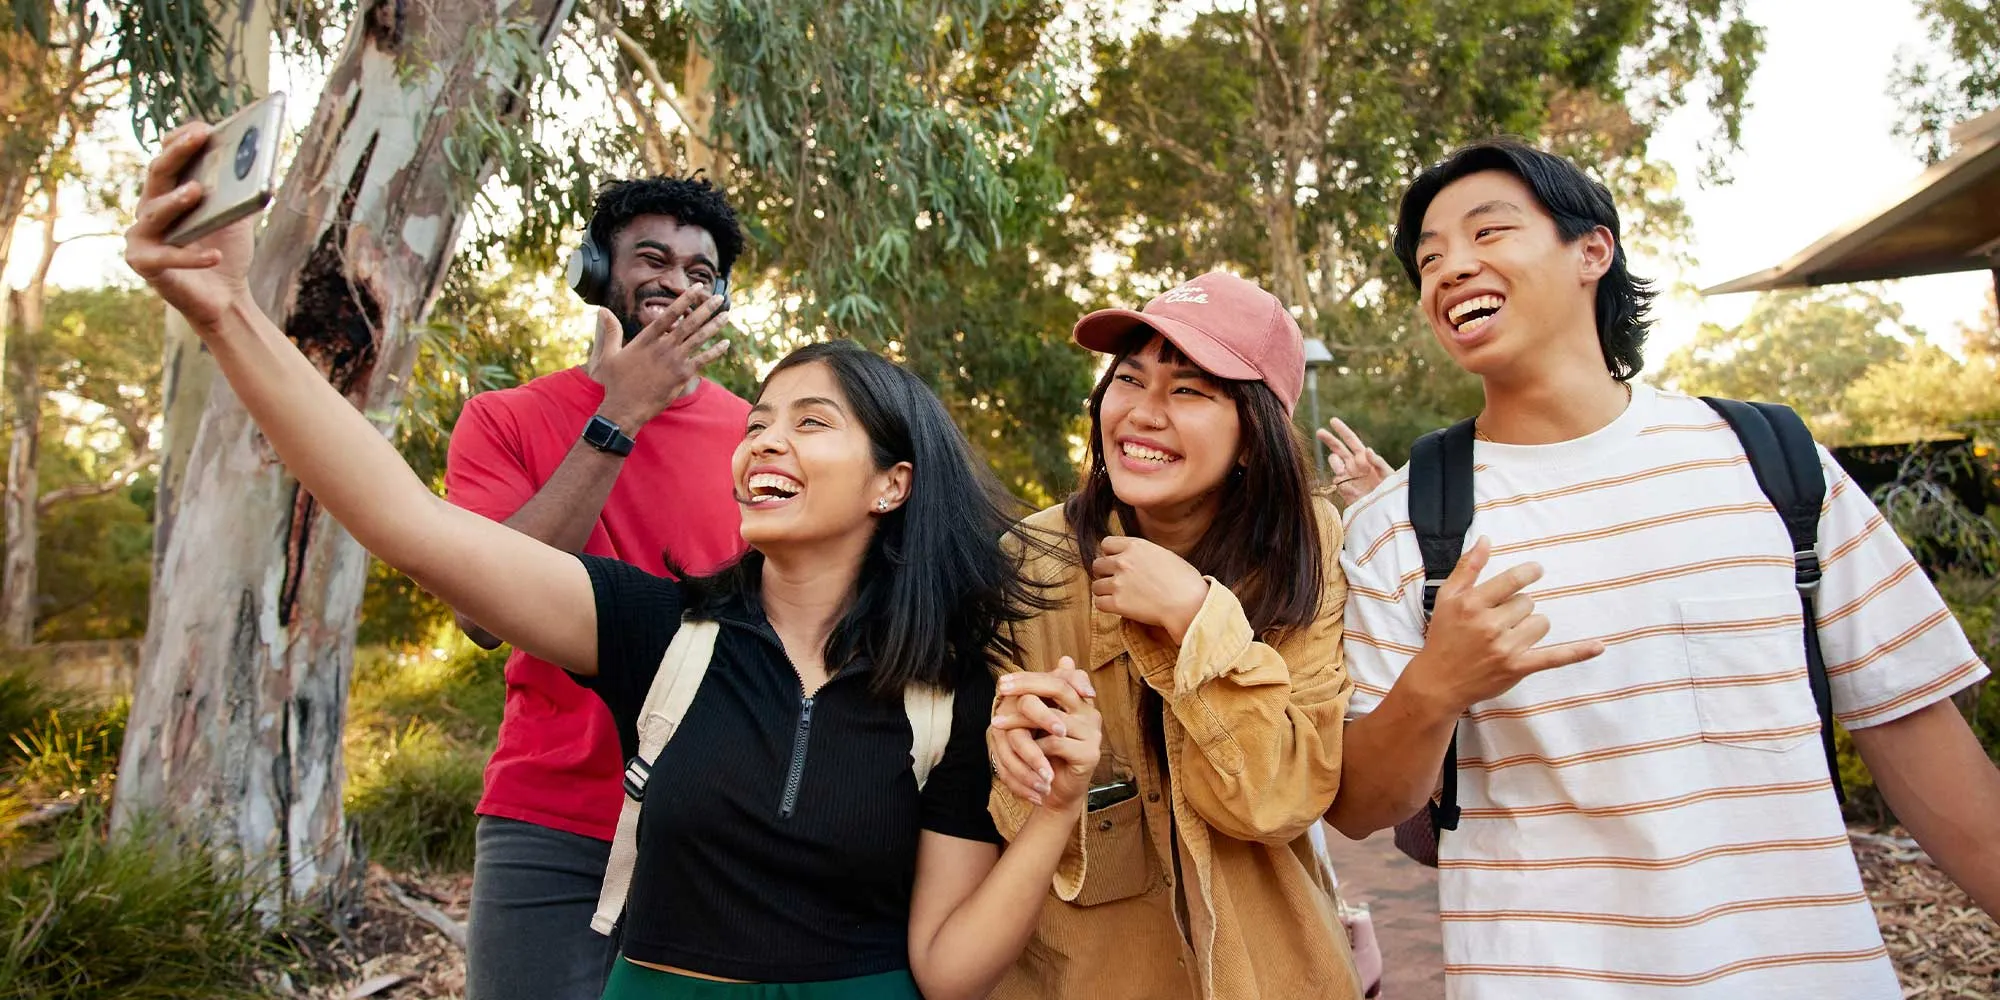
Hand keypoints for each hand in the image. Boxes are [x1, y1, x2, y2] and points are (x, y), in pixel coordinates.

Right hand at [123, 122, 257, 330]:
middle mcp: (149, 206)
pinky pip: (167, 257)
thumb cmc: (226, 249)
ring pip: (155, 211)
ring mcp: (141, 234)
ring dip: (175, 200)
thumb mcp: (236, 215)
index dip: (182, 139)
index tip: (204, 127)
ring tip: (196, 191)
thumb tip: (258, 158)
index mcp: (168, 190)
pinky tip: (215, 254)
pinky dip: (191, 256)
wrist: (223, 296)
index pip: (168, 156)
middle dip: (178, 153)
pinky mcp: (143, 263)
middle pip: (159, 173)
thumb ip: (241, 188)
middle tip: (199, 137)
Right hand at [590, 289, 729, 428]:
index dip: (685, 299)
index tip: (697, 288)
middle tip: (719, 298)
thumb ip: (611, 331)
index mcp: (646, 339)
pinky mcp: (681, 376)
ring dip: (714, 325)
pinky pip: (703, 360)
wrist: (624, 408)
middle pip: (689, 323)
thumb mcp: (609, 354)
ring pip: (699, 339)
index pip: (669, 314)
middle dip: (706, 308)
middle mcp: (662, 347)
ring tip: (726, 314)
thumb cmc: (616, 382)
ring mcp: (673, 361)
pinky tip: (726, 343)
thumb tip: (602, 310)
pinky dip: (715, 351)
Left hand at [988, 660, 1099, 812]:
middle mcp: (1091, 713)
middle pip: (1060, 688)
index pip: (1060, 677)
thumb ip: (1043, 695)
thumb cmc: (1046, 754)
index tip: (1003, 681)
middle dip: (1027, 686)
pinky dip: (1034, 746)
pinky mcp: (1090, 754)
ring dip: (1020, 721)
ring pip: (1053, 718)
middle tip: (1000, 691)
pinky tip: (1018, 750)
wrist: (1055, 792)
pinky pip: (1056, 743)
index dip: (1032, 677)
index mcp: (1080, 702)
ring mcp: (1093, 733)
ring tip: (997, 724)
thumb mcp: (1039, 722)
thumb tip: (1061, 658)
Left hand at [1090, 536, 1207, 643]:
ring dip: (1105, 591)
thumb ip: (1144, 554)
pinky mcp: (1117, 603)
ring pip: (1096, 585)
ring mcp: (1118, 582)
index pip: (1106, 544)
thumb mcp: (1165, 555)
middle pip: (1098, 564)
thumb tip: (1135, 559)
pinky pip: (1099, 603)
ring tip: (1120, 596)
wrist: (1189, 604)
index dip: (1110, 554)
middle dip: (1105, 573)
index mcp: (1136, 546)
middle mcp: (1123, 561)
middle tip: (1118, 582)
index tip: (1118, 563)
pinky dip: (1106, 606)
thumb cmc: (1185, 581)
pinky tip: (1118, 606)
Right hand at [1317, 417, 1392, 503]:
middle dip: (1328, 439)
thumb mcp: (1389, 475)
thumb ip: (1378, 462)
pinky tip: (1353, 488)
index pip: (1351, 440)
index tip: (1333, 421)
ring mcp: (1347, 476)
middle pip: (1338, 448)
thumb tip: (1367, 449)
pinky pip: (1336, 480)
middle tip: (1319, 432)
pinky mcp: (1343, 488)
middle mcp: (1354, 465)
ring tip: (1344, 470)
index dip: (1342, 430)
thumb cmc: (1391, 491)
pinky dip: (1341, 481)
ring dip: (1336, 462)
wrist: (1384, 511)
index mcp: (1365, 458)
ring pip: (1334, 462)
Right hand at [1404, 537, 1604, 715]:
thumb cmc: (1443, 637)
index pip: (1512, 581)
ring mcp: (1505, 647)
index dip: (1528, 574)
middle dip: (1517, 610)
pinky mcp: (1518, 668)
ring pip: (1540, 623)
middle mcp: (1489, 624)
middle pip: (1528, 603)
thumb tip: (1485, 540)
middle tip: (1497, 623)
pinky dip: (1578, 652)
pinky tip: (1599, 646)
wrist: (1439, 682)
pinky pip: (1555, 657)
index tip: (1536, 571)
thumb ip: (1468, 567)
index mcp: (1472, 604)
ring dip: (1530, 627)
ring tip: (1508, 638)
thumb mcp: (1447, 597)